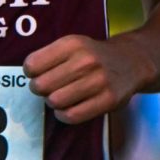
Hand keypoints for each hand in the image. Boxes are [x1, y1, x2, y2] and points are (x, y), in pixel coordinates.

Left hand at [23, 35, 153, 123]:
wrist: (131, 62)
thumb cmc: (93, 55)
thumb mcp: (73, 44)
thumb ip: (50, 56)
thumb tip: (29, 76)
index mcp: (72, 43)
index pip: (32, 64)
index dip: (30, 73)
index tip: (36, 74)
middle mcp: (85, 60)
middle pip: (41, 85)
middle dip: (39, 89)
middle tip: (46, 88)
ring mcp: (98, 81)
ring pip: (55, 101)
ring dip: (52, 102)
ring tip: (58, 97)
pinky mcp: (108, 100)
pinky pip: (72, 115)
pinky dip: (63, 115)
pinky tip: (65, 109)